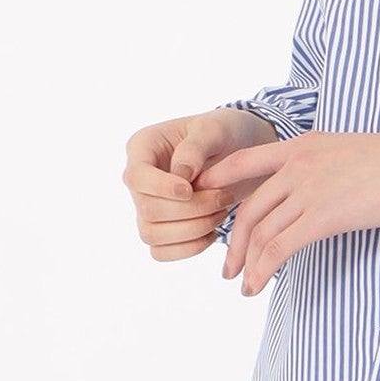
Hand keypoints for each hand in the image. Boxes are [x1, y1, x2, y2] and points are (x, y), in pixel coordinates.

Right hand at [122, 108, 277, 261]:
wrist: (243, 151)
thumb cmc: (226, 133)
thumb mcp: (216, 128)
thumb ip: (196, 147)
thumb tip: (180, 176)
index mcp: (143, 147)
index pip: (136, 176)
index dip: (160, 188)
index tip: (190, 189)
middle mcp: (140, 180)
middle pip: (147, 210)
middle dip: (191, 209)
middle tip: (224, 197)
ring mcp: (147, 206)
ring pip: (151, 235)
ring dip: (192, 230)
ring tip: (221, 212)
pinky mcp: (161, 228)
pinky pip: (161, 252)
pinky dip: (189, 248)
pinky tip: (213, 231)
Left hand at [196, 122, 379, 295]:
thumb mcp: (351, 152)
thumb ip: (324, 167)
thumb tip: (319, 192)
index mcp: (303, 145)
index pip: (245, 160)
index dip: (219, 181)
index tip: (203, 201)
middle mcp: (298, 164)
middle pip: (248, 207)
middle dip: (233, 242)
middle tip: (229, 267)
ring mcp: (309, 189)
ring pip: (260, 231)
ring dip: (247, 263)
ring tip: (244, 286)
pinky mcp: (324, 215)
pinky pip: (280, 247)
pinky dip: (263, 270)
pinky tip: (259, 286)